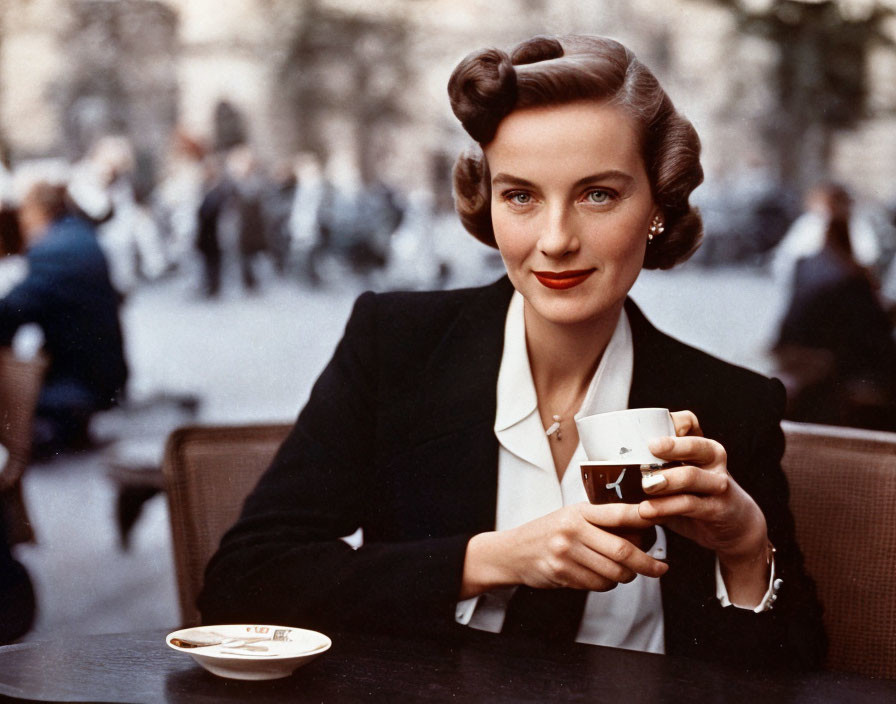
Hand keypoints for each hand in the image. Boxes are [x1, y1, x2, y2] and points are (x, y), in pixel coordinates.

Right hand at [460, 503, 667, 599]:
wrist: (512, 552)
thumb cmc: (547, 532)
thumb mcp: (570, 516)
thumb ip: (600, 521)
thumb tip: (642, 527)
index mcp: (578, 512)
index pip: (618, 513)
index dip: (644, 517)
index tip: (661, 521)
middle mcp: (573, 531)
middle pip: (622, 550)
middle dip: (647, 563)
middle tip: (659, 568)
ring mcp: (566, 554)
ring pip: (613, 573)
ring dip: (627, 577)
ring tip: (626, 572)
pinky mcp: (562, 574)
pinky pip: (598, 585)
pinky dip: (607, 584)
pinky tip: (601, 577)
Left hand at [637, 411, 769, 604]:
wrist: (733, 527)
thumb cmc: (695, 496)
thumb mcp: (678, 476)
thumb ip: (652, 467)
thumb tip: (601, 462)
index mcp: (699, 446)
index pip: (689, 423)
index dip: (673, 422)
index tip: (650, 429)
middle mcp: (713, 459)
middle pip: (697, 445)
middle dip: (674, 445)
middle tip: (651, 447)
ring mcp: (718, 484)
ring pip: (693, 476)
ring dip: (668, 480)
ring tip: (646, 485)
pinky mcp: (717, 509)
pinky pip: (690, 505)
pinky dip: (667, 508)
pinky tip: (648, 510)